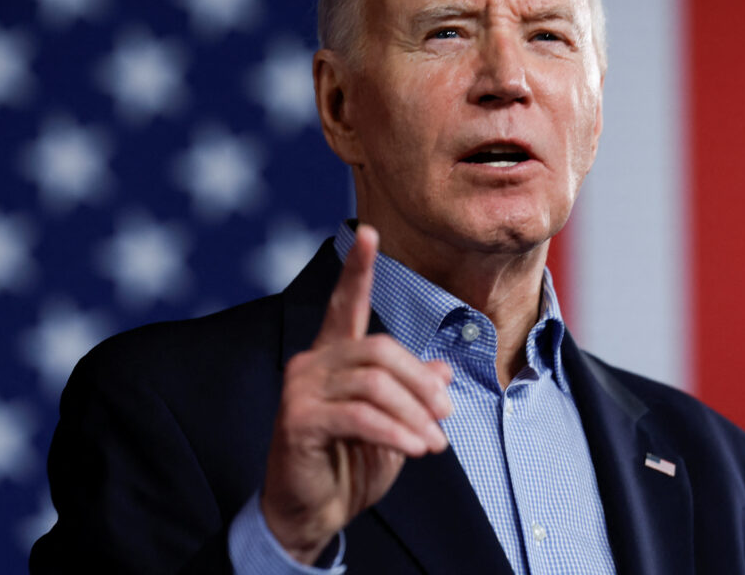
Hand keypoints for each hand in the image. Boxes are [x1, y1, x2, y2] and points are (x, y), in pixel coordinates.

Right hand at [260, 224, 452, 563]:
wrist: (311, 511)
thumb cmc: (349, 463)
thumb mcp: (392, 425)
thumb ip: (410, 394)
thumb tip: (442, 372)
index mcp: (333, 356)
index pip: (345, 304)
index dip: (357, 270)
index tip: (369, 232)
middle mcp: (312, 362)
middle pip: (379, 350)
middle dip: (420, 383)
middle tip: (447, 415)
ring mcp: (301, 388)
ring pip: (374, 383)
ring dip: (414, 414)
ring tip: (434, 444)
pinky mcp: (298, 418)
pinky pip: (359, 416)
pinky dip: (395, 433)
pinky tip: (415, 450)